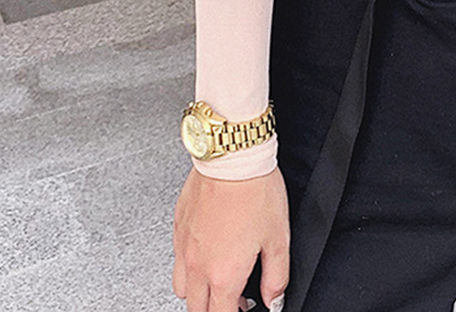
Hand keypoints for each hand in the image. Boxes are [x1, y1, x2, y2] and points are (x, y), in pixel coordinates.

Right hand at [173, 164, 289, 311]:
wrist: (232, 157)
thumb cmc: (256, 190)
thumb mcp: (279, 237)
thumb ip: (276, 275)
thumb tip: (274, 298)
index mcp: (224, 274)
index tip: (246, 309)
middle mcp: (198, 265)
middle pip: (197, 309)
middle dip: (216, 309)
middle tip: (235, 300)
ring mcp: (184, 247)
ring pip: (182, 289)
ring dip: (199, 292)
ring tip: (219, 279)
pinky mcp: (178, 227)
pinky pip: (176, 260)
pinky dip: (189, 266)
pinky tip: (208, 251)